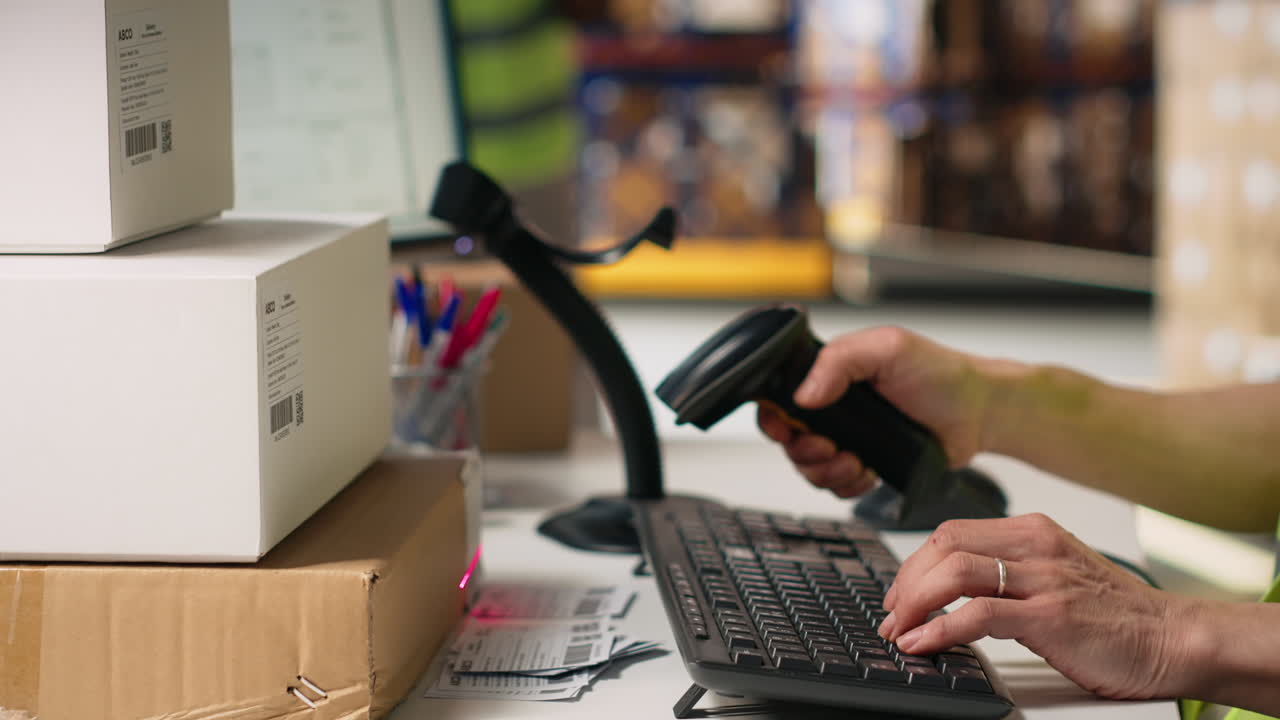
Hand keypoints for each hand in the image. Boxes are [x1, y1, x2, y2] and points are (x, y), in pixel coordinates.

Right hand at [757, 326, 996, 497]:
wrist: (980, 413)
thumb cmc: (941, 374)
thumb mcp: (888, 349)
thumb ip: (840, 361)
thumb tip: (804, 394)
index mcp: (831, 373)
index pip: (780, 397)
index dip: (775, 418)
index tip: (786, 430)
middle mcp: (835, 406)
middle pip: (789, 438)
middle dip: (804, 451)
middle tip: (829, 448)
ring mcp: (850, 436)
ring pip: (810, 466)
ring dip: (826, 471)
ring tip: (855, 463)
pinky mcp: (865, 462)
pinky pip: (837, 485)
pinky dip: (846, 486)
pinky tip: (866, 473)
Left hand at [879, 513, 1195, 699]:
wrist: (1171, 638)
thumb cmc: (1113, 613)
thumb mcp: (1053, 575)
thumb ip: (1007, 572)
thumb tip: (948, 589)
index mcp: (1032, 531)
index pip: (950, 532)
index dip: (914, 563)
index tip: (898, 593)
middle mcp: (1035, 546)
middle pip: (943, 546)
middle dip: (905, 582)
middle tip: (891, 615)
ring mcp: (1044, 579)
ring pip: (954, 573)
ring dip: (914, 604)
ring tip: (899, 631)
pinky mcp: (1051, 616)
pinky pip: (979, 614)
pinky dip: (940, 629)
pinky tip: (923, 644)